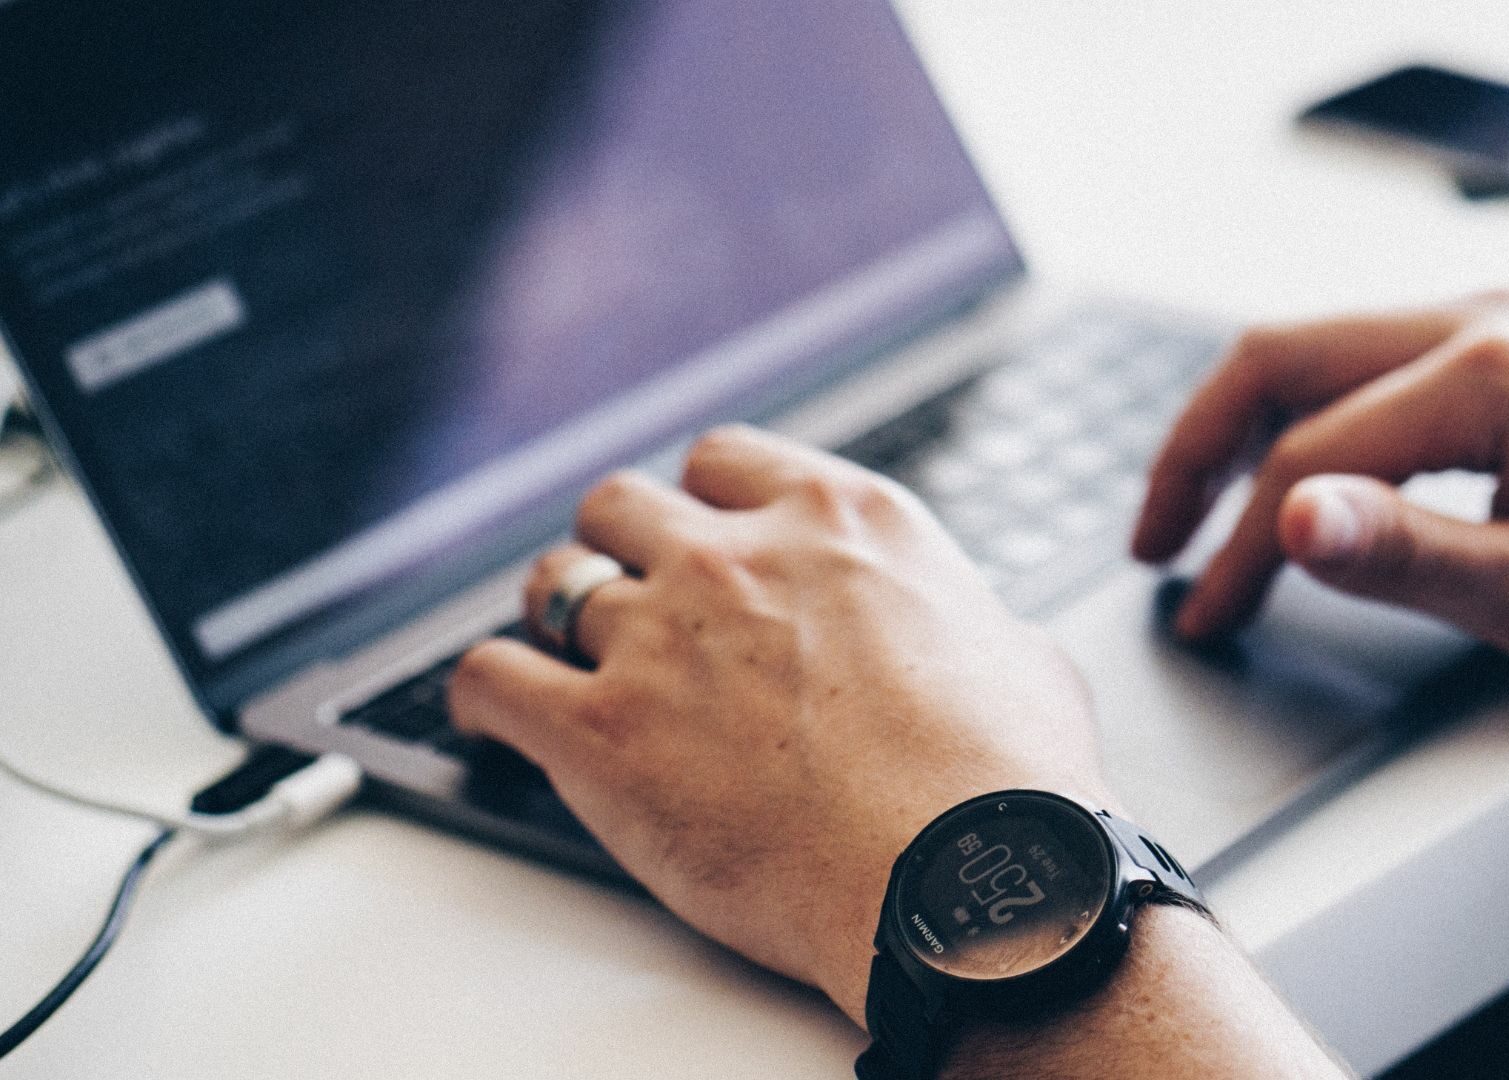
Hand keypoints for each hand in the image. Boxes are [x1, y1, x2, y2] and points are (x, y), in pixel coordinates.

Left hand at [447, 425, 1108, 1022]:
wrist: (965, 880)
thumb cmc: (1010, 784)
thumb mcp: (1020, 656)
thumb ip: (963, 622)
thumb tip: (971, 640)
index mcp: (843, 523)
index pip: (723, 459)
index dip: (702, 502)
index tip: (702, 535)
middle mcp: (740, 558)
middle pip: (621, 504)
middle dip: (620, 548)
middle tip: (632, 600)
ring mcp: (663, 636)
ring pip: (554, 583)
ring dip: (558, 618)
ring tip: (565, 658)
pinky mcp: (602, 732)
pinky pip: (489, 679)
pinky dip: (482, 696)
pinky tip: (493, 716)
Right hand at [1133, 294, 1508, 688]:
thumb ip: (1409, 555)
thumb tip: (1287, 516)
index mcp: (1496, 371)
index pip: (1313, 457)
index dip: (1242, 548)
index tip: (1209, 618)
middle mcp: (1489, 320)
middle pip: (1280, 359)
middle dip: (1197, 453)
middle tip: (1153, 545)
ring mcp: (1499, 323)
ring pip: (1314, 353)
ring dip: (1242, 430)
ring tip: (1195, 518)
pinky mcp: (1508, 347)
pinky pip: (1366, 366)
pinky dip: (1303, 422)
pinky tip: (1288, 483)